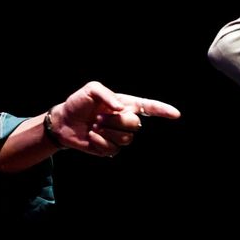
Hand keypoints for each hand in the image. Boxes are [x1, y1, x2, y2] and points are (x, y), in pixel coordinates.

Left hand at [46, 81, 180, 157]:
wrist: (64, 122)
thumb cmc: (79, 102)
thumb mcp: (91, 89)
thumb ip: (107, 94)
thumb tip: (120, 108)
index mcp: (126, 104)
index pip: (149, 107)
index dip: (163, 110)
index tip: (175, 114)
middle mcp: (126, 120)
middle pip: (135, 124)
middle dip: (116, 122)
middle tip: (99, 117)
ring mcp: (119, 135)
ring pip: (126, 138)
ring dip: (107, 131)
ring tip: (95, 126)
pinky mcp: (111, 149)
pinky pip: (113, 149)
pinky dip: (99, 142)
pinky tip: (91, 136)